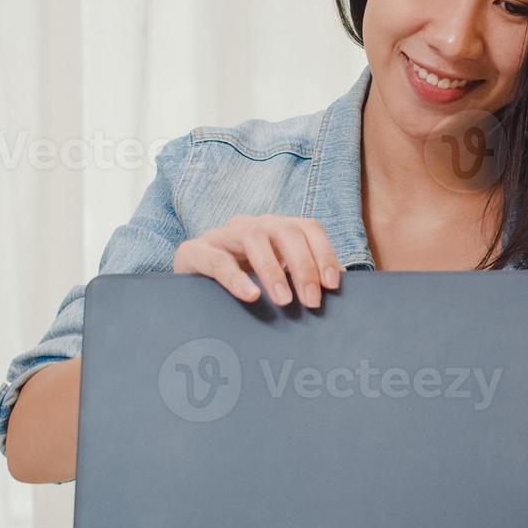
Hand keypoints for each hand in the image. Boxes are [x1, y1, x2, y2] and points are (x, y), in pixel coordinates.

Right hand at [173, 215, 342, 307]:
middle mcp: (251, 226)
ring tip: (284, 301)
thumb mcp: (275, 280)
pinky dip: (236, 277)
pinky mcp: (194, 252)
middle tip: (311, 302)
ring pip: (253, 236)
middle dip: (303, 265)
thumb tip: (340, 289)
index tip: (332, 285)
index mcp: (275, 229)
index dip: (324, 253)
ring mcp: (222, 236)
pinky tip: (251, 295)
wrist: (187, 289)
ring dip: (273, 269)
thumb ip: (303, 280)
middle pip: (285, 231)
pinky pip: (217, 259)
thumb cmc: (241, 285)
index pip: (308, 228)